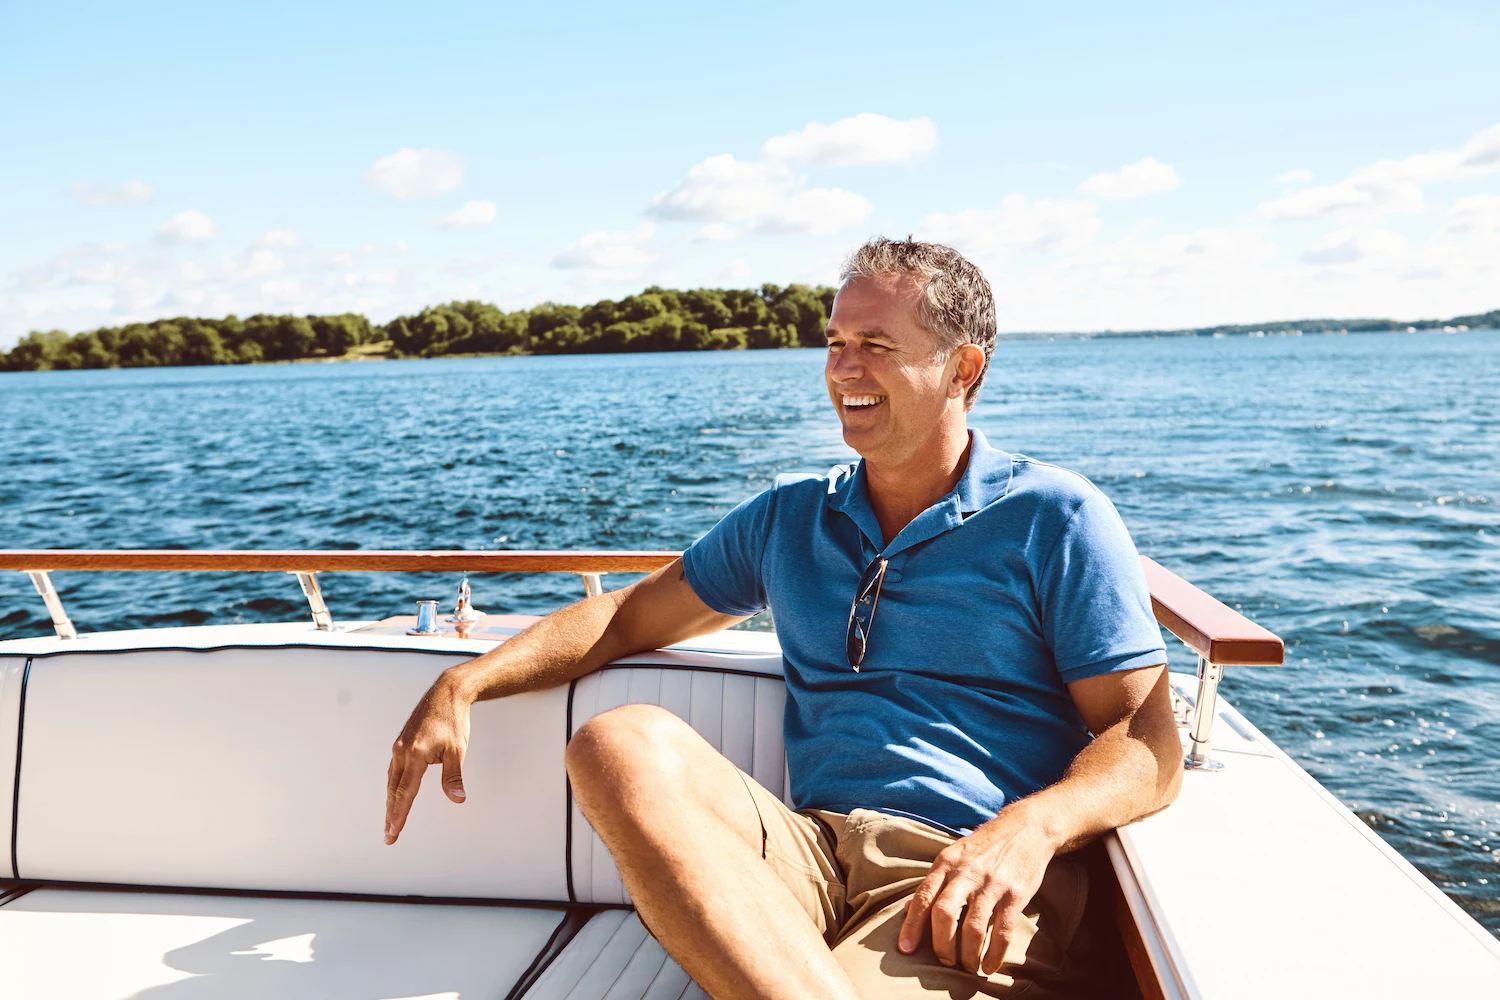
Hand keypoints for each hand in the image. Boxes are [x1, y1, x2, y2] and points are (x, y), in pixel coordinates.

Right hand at [384, 671, 471, 844]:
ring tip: (391, 821)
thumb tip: (458, 799)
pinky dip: (393, 787)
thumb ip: (454, 777)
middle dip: (391, 815)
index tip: (394, 832)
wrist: (446, 694)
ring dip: (391, 802)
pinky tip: (395, 795)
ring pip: (392, 781)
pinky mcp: (401, 743)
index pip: (406, 792)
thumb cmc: (454, 721)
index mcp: (415, 755)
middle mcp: (402, 752)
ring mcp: (399, 747)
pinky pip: (394, 770)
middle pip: (394, 791)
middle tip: (389, 836)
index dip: (399, 815)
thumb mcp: (457, 750)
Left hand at [898, 806, 1055, 975]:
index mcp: (946, 863)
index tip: (905, 949)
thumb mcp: (954, 856)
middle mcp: (966, 872)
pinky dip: (994, 955)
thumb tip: (907, 909)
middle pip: (945, 914)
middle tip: (944, 961)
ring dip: (968, 955)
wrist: (1025, 828)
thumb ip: (933, 882)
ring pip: (973, 928)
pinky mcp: (1015, 894)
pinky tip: (989, 966)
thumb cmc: (983, 848)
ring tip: (967, 967)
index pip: (923, 897)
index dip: (912, 926)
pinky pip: (1002, 931)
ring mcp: (992, 883)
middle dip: (941, 945)